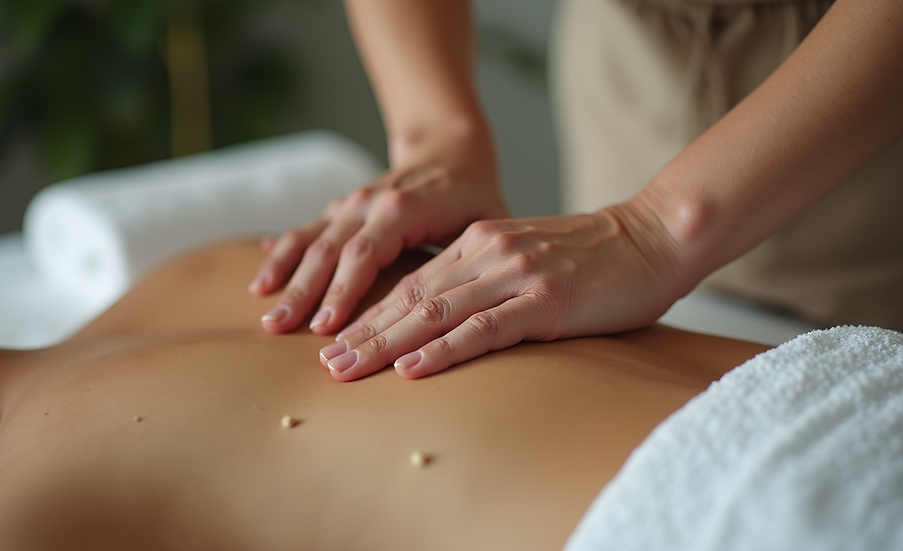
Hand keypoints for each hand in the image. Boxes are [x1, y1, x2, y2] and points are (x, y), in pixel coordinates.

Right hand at [251, 125, 508, 335]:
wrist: (450, 149)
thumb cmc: (473, 195)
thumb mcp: (484, 223)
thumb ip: (470, 259)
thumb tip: (465, 307)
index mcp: (402, 208)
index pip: (365, 253)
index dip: (343, 290)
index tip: (326, 326)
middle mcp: (368, 202)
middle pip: (327, 251)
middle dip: (301, 293)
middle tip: (278, 329)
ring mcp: (349, 204)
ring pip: (309, 241)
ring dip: (284, 277)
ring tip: (265, 315)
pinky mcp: (339, 210)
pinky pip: (303, 232)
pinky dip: (280, 255)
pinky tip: (261, 282)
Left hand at [318, 202, 692, 380]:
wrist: (653, 237)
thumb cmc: (595, 258)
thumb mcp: (528, 259)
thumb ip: (489, 278)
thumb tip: (452, 316)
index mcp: (479, 243)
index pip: (412, 284)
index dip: (372, 315)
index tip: (338, 341)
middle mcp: (488, 253)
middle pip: (412, 298)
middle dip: (365, 332)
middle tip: (327, 363)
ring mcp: (515, 274)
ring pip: (435, 312)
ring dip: (387, 343)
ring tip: (349, 368)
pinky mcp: (544, 299)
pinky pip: (483, 328)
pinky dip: (442, 349)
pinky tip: (412, 367)